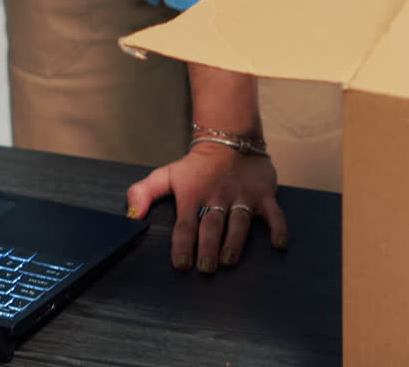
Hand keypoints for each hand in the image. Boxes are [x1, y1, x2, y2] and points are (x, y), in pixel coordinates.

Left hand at [125, 64, 286, 272]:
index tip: (181, 264)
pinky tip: (278, 244)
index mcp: (193, 195)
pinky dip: (278, 228)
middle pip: (212, 224)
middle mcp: (218, 196)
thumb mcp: (166, 175)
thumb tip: (130, 217)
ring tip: (229, 260)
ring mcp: (242, 196)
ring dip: (234, 242)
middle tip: (206, 268)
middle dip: (208, 247)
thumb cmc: (197, 166)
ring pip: (239, 221)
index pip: (186, 223)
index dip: (183, 244)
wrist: (230, 139)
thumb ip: (143, 193)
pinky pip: (273, 212)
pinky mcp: (263, 194)